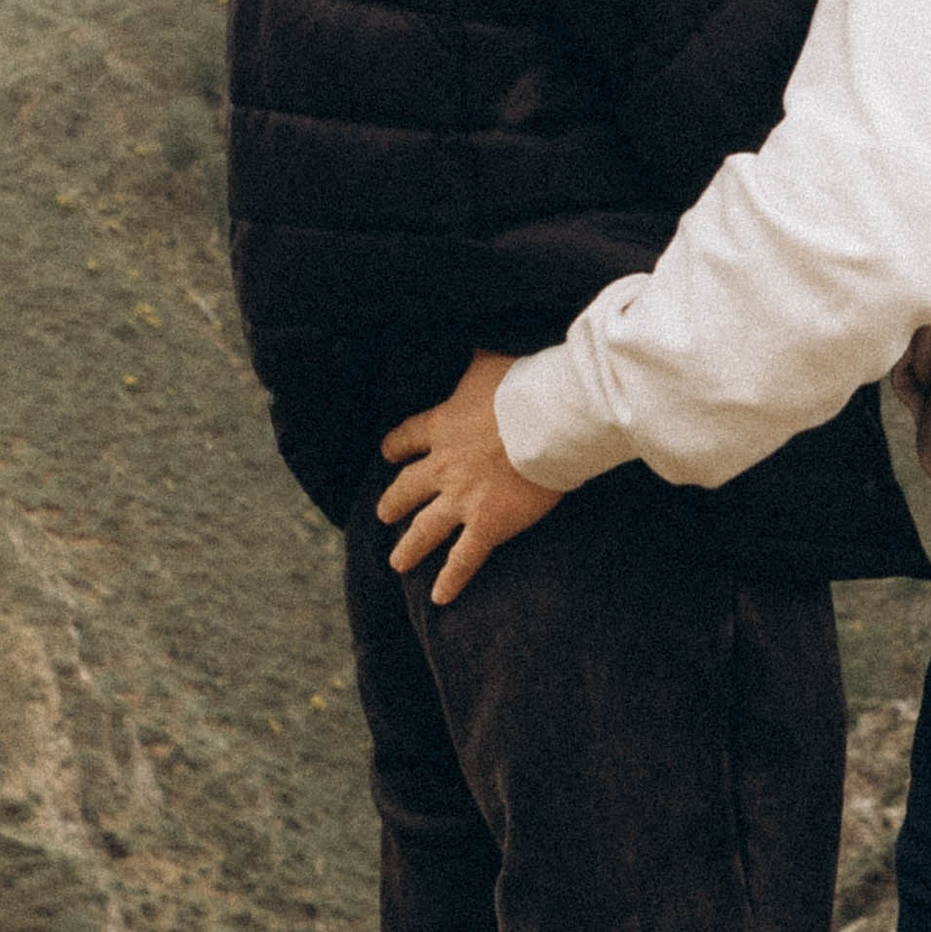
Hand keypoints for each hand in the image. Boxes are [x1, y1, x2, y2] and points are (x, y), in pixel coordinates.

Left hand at [377, 350, 559, 604]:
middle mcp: (443, 466)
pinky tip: (438, 598)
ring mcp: (462, 499)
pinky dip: (451, 579)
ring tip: (396, 561)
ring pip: (424, 529)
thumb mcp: (489, 358)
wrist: (547, 418)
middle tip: (383, 512)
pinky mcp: (487, 523)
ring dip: (408, 546)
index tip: (387, 453)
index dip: (395, 447)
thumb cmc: (523, 383)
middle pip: (407, 488)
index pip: (406, 438)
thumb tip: (473, 333)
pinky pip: (463, 558)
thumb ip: (475, 355)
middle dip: (392, 502)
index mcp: (441, 426)